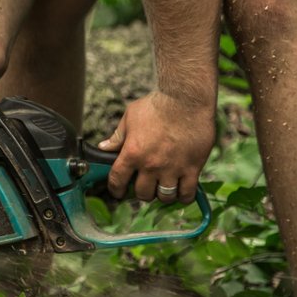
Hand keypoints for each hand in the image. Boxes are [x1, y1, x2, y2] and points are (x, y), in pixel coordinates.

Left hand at [98, 91, 214, 203]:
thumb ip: (118, 136)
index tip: (117, 192)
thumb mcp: (130, 117)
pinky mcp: (193, 168)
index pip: (117, 180)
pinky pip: (187, 193)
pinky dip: (183, 196)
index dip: (115, 190)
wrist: (186, 99)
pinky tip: (181, 190)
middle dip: (141, 192)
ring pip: (165, 197)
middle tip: (145, 185)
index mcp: (132, 153)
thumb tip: (104, 147)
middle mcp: (151, 165)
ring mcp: (172, 168)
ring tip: (162, 187)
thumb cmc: (157, 105)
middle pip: (142, 193)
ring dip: (162, 195)